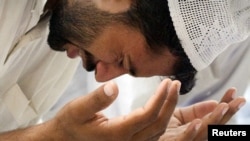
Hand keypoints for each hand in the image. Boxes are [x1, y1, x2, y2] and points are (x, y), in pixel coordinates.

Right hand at [48, 79, 180, 140]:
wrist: (64, 140)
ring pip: (157, 131)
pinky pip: (152, 135)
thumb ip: (96, 99)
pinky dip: (161, 120)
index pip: (147, 115)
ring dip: (168, 111)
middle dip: (170, 103)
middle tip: (175, 84)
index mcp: (116, 133)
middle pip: (157, 124)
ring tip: (173, 92)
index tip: (167, 82)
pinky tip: (163, 107)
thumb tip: (113, 86)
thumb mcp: (77, 108)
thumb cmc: (70, 124)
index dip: (160, 98)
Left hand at [158, 88, 245, 140]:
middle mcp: (188, 137)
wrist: (138, 133)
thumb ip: (194, 111)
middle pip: (211, 128)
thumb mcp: (176, 116)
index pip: (211, 118)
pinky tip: (196, 123)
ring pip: (200, 135)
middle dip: (225, 114)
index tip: (232, 93)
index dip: (223, 107)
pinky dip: (189, 134)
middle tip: (238, 100)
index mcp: (191, 131)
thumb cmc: (155, 124)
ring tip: (223, 107)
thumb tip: (215, 102)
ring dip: (212, 121)